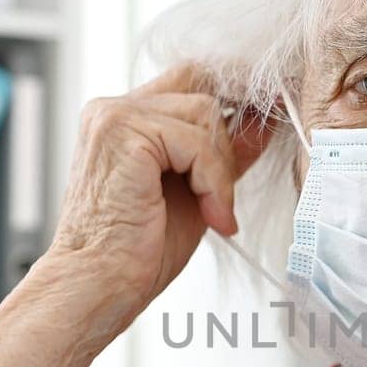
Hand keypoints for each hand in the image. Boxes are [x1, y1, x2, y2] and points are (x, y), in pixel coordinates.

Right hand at [46, 65, 274, 320]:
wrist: (100, 285)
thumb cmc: (138, 251)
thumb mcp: (198, 191)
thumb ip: (223, 154)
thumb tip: (263, 123)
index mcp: (126, 119)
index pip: (190, 80)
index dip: (231, 101)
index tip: (265, 126)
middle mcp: (114, 108)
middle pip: (201, 84)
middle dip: (228, 135)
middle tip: (226, 193)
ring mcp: (115, 115)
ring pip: (206, 111)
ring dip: (221, 168)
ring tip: (214, 212)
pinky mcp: (124, 131)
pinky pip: (198, 141)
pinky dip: (215, 182)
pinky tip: (211, 216)